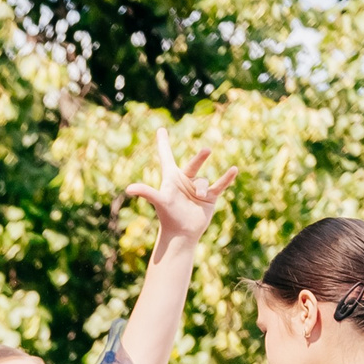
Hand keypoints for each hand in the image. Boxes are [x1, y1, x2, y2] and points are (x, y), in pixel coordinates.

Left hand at [124, 127, 240, 241]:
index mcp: (171, 178)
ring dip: (203, 189)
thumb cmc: (168, 216)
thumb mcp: (160, 201)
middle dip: (200, 158)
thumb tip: (128, 188)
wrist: (182, 234)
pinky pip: (220, 184)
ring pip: (204, 180)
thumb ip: (146, 192)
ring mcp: (198, 188)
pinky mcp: (210, 196)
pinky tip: (234, 170)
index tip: (161, 130)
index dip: (163, 143)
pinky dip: (227, 178)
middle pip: (193, 164)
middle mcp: (184, 180)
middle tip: (207, 151)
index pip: (166, 156)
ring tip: (200, 198)